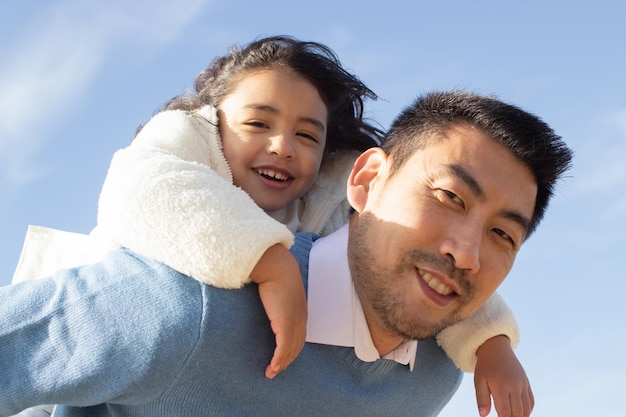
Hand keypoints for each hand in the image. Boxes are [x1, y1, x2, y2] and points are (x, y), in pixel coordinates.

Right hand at [251, 244, 306, 378]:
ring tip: (272, 372)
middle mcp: (301, 317)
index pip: (300, 334)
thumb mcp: (278, 286)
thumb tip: (266, 294)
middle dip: (288, 359)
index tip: (283, 355)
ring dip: (282, 363)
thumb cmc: (275, 272)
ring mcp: (295, 322)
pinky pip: (283, 348)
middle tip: (277, 369)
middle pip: (297, 345)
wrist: (277, 266)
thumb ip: (275, 294)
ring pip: (291, 349)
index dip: (292, 347)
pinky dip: (279, 360)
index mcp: (300, 309)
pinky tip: (272, 368)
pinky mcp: (285, 324)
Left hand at [474, 335, 533, 416]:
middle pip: (517, 412)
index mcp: (500, 385)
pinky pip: (531, 401)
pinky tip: (520, 414)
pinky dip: (527, 410)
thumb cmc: (485, 365)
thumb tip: (483, 415)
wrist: (496, 348)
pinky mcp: (526, 383)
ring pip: (526, 408)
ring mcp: (522, 384)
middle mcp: (514, 386)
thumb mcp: (479, 380)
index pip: (504, 411)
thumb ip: (481, 398)